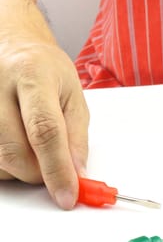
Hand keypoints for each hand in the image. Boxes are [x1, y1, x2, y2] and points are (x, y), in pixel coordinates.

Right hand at [0, 15, 88, 208]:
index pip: (44, 130)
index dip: (57, 169)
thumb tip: (77, 175)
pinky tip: (15, 149)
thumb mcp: (73, 96)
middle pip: (15, 151)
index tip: (68, 195)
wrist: (10, 46)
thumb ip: (76, 137)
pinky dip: (4, 165)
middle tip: (55, 173)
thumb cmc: (45, 71)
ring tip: (34, 150)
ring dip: (20, 170)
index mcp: (33, 75)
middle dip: (39, 174)